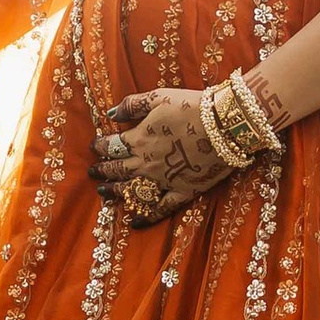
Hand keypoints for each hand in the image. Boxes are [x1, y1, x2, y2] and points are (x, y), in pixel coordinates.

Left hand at [90, 88, 220, 216]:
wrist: (225, 125)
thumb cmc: (192, 106)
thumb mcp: (159, 97)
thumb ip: (133, 105)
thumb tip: (111, 113)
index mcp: (139, 139)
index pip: (111, 146)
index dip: (100, 146)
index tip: (95, 146)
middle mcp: (146, 163)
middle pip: (117, 170)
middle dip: (102, 170)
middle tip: (93, 172)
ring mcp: (163, 180)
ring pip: (131, 190)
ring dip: (114, 192)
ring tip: (103, 193)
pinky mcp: (182, 191)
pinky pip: (160, 209)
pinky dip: (146, 217)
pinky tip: (134, 222)